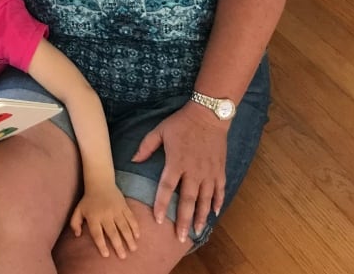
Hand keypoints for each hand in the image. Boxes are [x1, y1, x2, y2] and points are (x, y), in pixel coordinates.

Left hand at [69, 184, 139, 257]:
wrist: (100, 182)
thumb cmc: (88, 200)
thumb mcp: (78, 210)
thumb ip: (74, 223)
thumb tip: (77, 235)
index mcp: (93, 216)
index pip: (97, 233)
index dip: (102, 245)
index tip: (106, 254)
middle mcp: (105, 214)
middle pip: (113, 232)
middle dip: (118, 245)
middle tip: (122, 256)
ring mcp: (116, 210)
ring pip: (124, 226)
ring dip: (129, 238)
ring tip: (133, 248)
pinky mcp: (124, 206)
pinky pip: (131, 218)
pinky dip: (135, 227)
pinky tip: (137, 236)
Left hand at [131, 102, 228, 241]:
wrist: (208, 114)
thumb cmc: (181, 123)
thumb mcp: (160, 130)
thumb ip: (146, 146)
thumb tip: (133, 160)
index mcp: (176, 162)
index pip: (167, 188)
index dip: (161, 204)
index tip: (157, 220)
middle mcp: (193, 171)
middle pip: (187, 200)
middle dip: (183, 220)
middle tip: (179, 237)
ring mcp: (208, 171)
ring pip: (205, 199)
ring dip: (200, 216)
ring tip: (196, 231)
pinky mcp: (219, 169)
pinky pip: (219, 190)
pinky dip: (218, 202)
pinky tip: (214, 213)